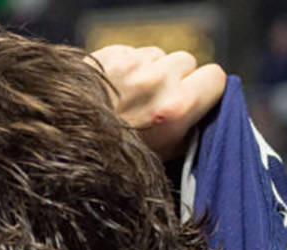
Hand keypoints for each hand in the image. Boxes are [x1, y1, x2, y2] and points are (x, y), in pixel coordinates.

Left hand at [89, 45, 226, 160]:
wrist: (71, 150)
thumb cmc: (119, 159)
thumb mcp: (167, 154)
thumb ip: (191, 126)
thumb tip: (204, 108)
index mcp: (176, 107)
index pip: (215, 76)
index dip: (207, 88)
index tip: (198, 98)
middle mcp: (156, 80)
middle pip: (186, 61)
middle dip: (177, 78)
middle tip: (159, 101)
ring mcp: (130, 64)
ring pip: (158, 54)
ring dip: (152, 70)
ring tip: (134, 97)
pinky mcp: (108, 55)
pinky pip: (132, 52)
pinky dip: (128, 66)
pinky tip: (117, 89)